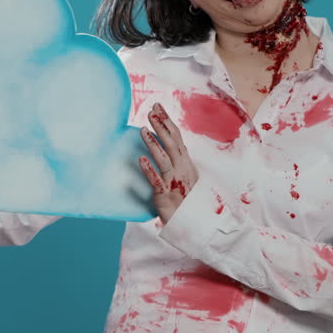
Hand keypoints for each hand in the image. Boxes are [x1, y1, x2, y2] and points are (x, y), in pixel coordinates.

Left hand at [138, 103, 198, 224]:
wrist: (192, 224)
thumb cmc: (186, 201)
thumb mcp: (184, 177)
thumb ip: (178, 162)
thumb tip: (170, 145)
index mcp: (186, 164)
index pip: (177, 138)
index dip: (167, 122)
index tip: (158, 107)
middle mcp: (182, 170)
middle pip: (172, 144)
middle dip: (161, 126)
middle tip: (151, 111)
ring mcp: (174, 182)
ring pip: (164, 159)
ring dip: (153, 144)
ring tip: (142, 130)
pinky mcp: (165, 195)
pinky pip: (157, 181)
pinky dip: (149, 170)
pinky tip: (140, 159)